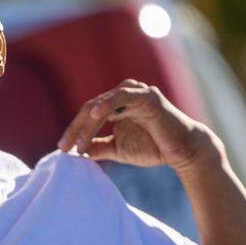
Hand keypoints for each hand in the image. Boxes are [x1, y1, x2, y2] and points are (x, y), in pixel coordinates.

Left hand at [57, 79, 222, 170]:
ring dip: (87, 124)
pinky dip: (107, 103)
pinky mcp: (147, 96)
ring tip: (78, 143)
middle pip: (90, 108)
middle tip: (65, 148)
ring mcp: (135, 92)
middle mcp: (123, 95)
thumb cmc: (153, 147)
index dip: (74, 131)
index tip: (63, 150)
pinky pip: (122, 96)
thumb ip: (98, 146)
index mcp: (116, 105)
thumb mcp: (118, 148)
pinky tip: (95, 114)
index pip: (87, 115)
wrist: (183, 152)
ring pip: (102, 104)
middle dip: (76, 129)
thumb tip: (77, 151)